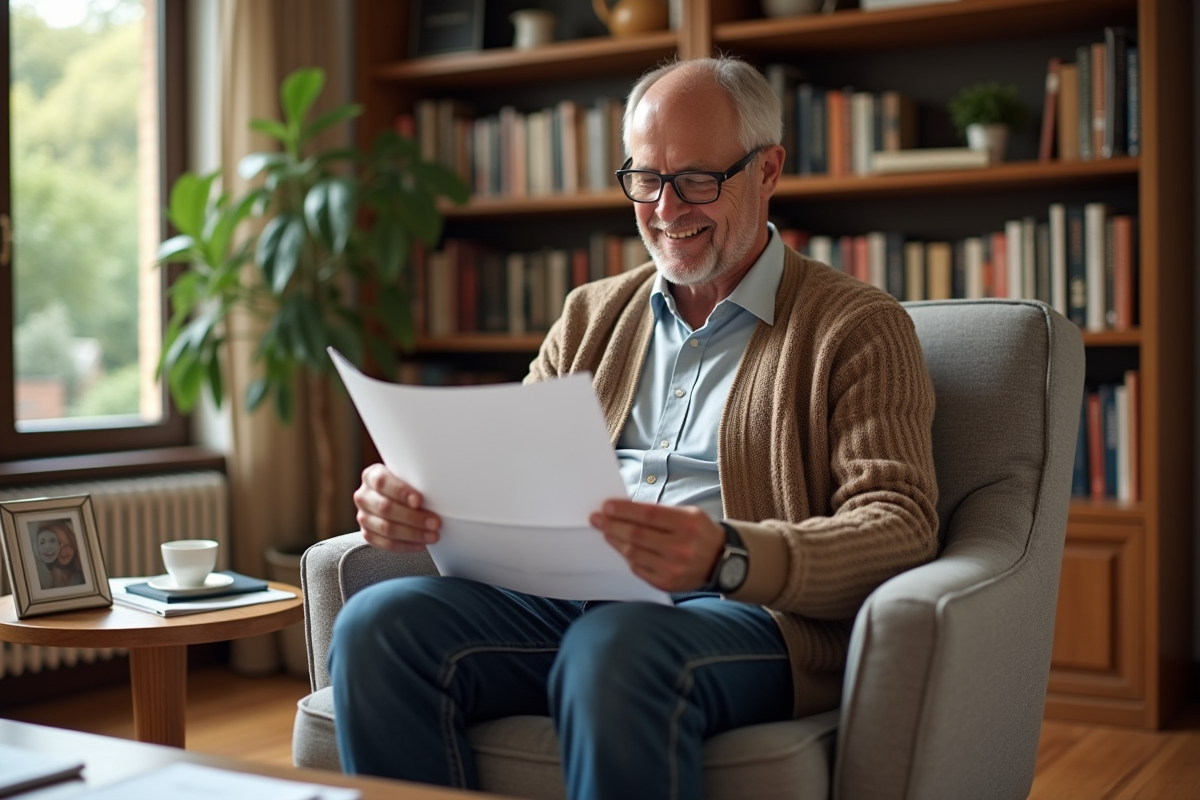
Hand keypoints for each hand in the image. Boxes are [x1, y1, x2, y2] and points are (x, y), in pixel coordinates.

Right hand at [353, 464, 440, 552]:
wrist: (394, 498)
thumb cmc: (405, 486)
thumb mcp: (408, 477)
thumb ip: (415, 480)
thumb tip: (437, 489)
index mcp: (371, 476)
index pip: (382, 482)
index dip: (401, 492)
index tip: (419, 500)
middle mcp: (364, 496)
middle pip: (385, 508)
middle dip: (413, 517)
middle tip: (434, 522)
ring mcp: (363, 516)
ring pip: (386, 528)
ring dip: (413, 534)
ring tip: (432, 535)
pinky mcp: (368, 534)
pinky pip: (386, 544)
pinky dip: (406, 546)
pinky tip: (421, 544)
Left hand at [589, 499, 724, 591]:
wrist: (724, 562)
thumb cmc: (700, 533)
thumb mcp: (688, 514)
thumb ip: (659, 512)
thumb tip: (624, 510)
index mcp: (687, 523)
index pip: (647, 514)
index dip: (623, 510)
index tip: (606, 506)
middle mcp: (681, 547)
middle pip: (636, 535)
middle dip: (612, 525)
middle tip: (596, 518)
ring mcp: (673, 568)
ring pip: (633, 553)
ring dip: (615, 541)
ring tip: (606, 531)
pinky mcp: (667, 583)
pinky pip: (638, 569)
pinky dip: (628, 557)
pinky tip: (622, 548)